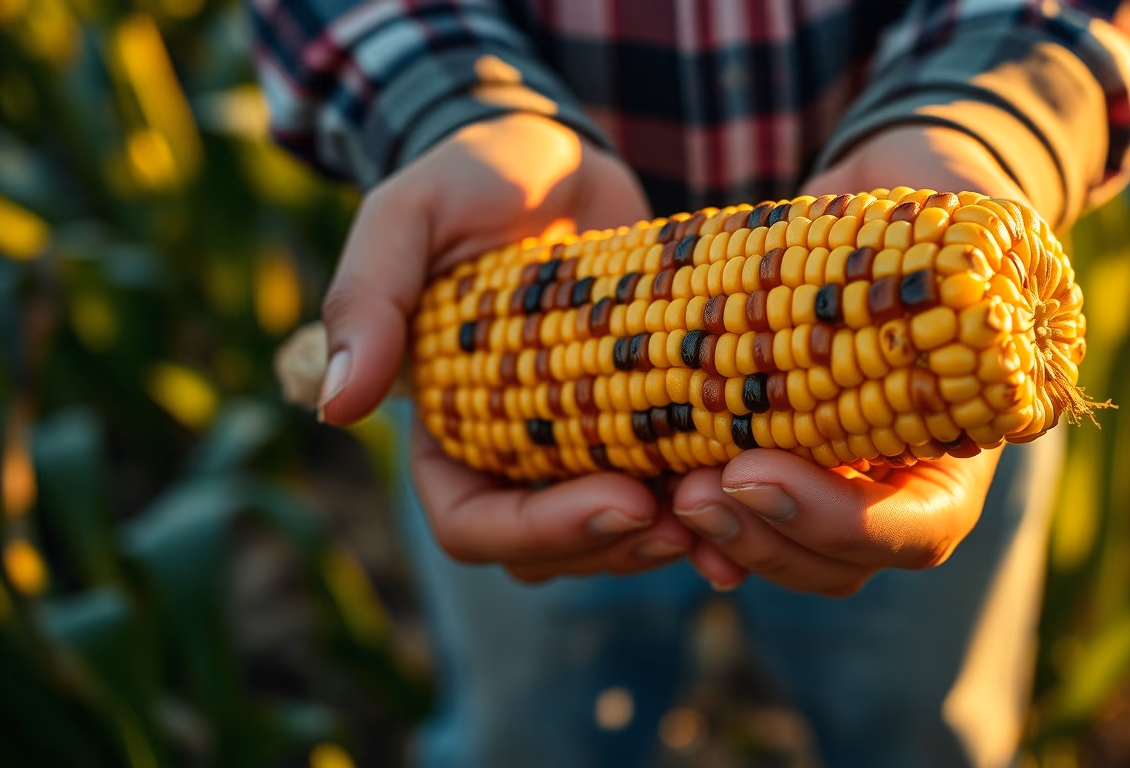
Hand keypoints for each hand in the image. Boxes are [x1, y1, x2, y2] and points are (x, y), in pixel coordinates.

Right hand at [320, 113, 694, 581]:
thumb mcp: (409, 218)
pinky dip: (717, 496)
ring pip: (623, 533)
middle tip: (694, 515)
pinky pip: (677, 484)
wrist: (563, 154)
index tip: (623, 500)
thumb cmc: (474, 177)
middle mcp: (513, 454)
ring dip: (678, 533)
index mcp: (446, 431)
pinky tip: (768, 481)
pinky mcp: (650, 415)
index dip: (545, 533)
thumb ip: (366, 302)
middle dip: (623, 544)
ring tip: (737, 502)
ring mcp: (585, 444)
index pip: (475, 524)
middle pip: (558, 549)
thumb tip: (334, 409)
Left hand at [671, 126, 1027, 595]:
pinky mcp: (779, 460)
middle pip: (843, 564)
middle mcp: (903, 480)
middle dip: (765, 538)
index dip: (841, 522)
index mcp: (964, 439)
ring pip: (788, 554)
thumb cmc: (933, 197)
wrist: (875, 199)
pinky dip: (702, 525)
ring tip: (671, 492)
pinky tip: (655, 504)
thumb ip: (966, 247)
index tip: (752, 468)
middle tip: (693, 492)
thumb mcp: (970, 215)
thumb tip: (963, 275)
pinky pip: (744, 521)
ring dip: (727, 537)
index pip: (921, 529)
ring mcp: (841, 480)